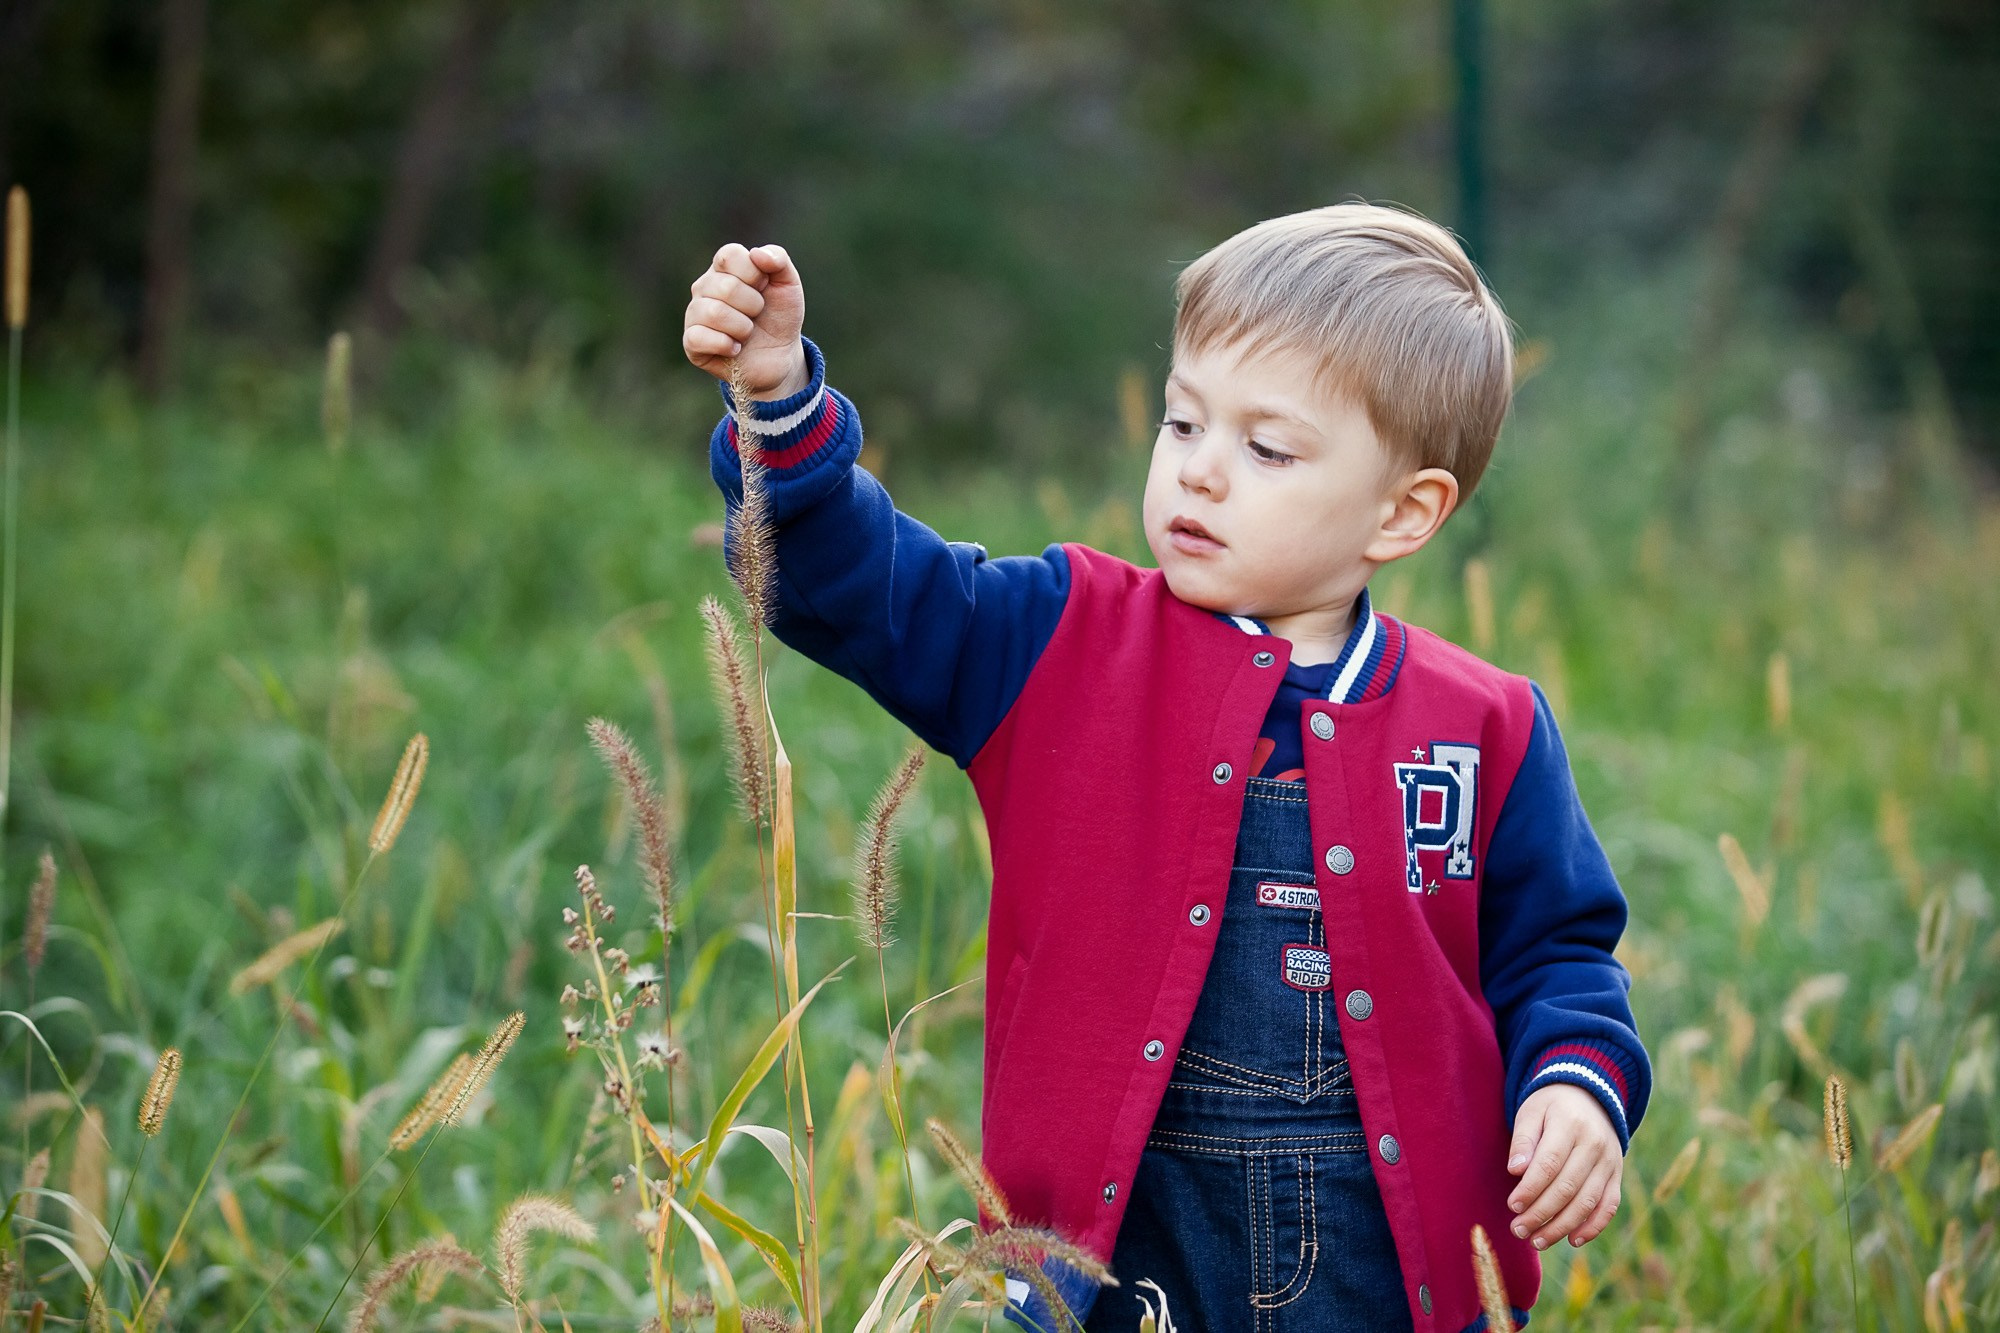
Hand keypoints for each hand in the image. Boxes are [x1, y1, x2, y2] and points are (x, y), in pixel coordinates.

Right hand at [682, 242, 807, 399]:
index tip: (764, 287)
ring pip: (715, 313)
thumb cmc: (779, 315)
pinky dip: (726, 345)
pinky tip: (735, 348)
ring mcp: (695, 314)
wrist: (780, 356)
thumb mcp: (788, 284)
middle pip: (726, 287)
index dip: (754, 274)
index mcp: (724, 268)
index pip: (730, 255)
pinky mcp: (691, 343)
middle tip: (757, 314)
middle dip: (754, 305)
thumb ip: (779, 259)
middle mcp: (704, 287)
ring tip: (747, 332)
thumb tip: (757, 253)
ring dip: (743, 327)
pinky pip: (699, 338)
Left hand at [1505, 1084, 1622, 1249]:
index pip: (1549, 1164)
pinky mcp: (1616, 1175)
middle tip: (1517, 1230)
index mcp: (1570, 1124)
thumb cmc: (1550, 1107)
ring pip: (1587, 1202)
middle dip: (1541, 1214)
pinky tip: (1572, 1240)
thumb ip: (1523, 1140)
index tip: (1512, 1205)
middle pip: (1567, 1187)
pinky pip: (1609, 1206)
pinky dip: (1593, 1227)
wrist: (1589, 1096)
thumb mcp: (1531, 1111)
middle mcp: (1595, 1145)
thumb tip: (1515, 1171)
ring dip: (1562, 1226)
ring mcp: (1609, 1162)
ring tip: (1537, 1241)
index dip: (1531, 1188)